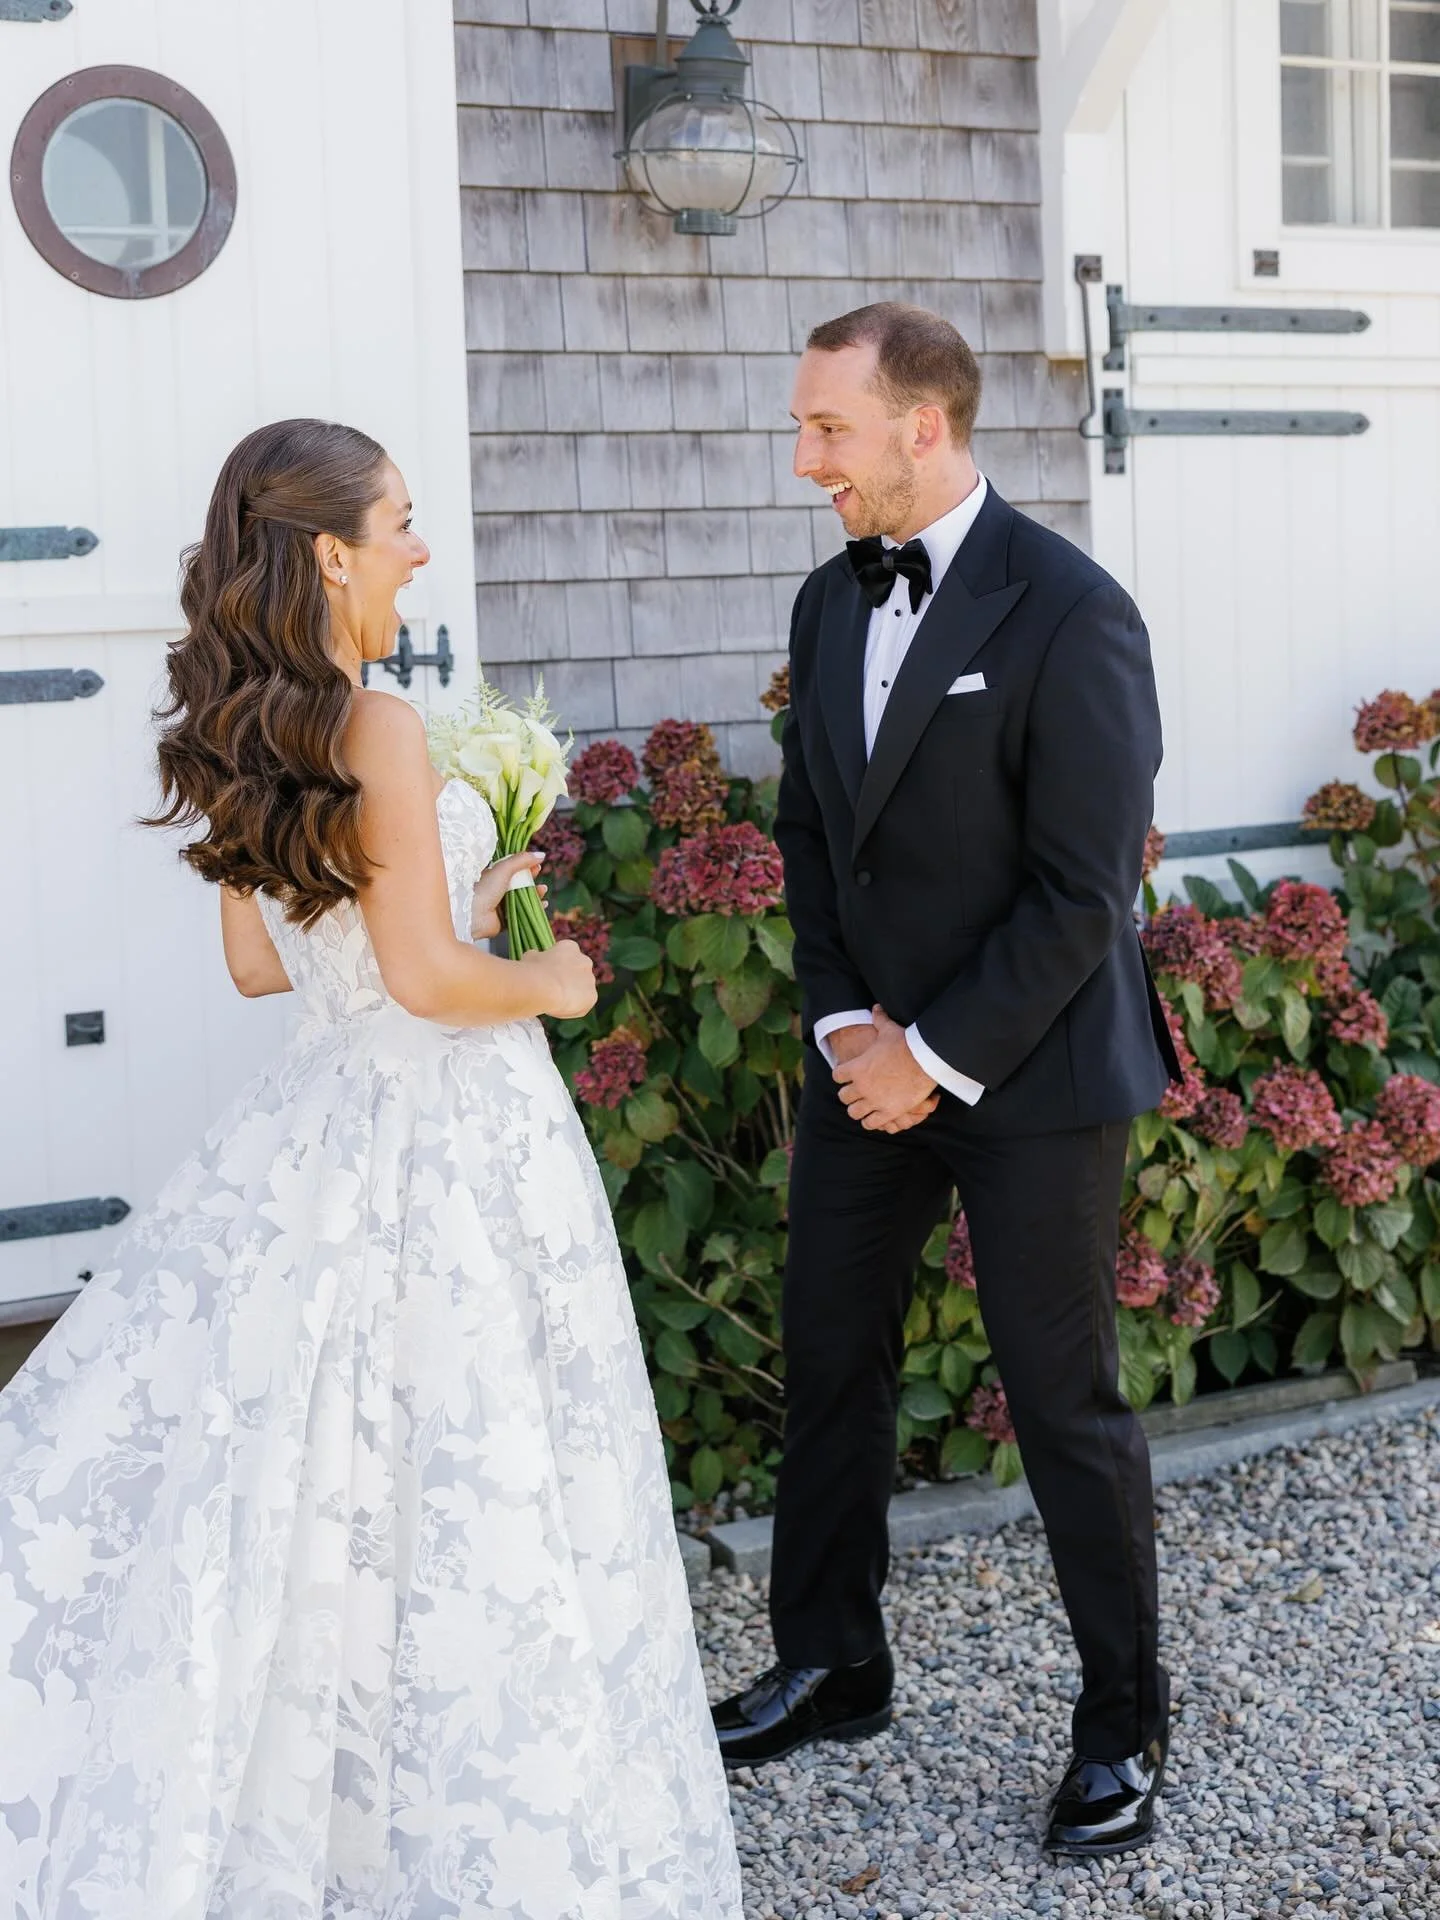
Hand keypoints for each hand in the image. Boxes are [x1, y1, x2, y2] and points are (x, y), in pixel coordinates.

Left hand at [471, 852, 545, 940]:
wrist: (473, 916)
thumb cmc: (484, 889)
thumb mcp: (504, 869)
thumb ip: (522, 860)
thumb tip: (541, 854)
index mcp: (494, 876)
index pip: (513, 869)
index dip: (526, 867)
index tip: (538, 866)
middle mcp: (497, 890)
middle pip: (519, 884)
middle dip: (532, 881)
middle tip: (541, 878)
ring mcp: (500, 905)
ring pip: (522, 900)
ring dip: (535, 895)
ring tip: (542, 891)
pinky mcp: (504, 920)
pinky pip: (522, 914)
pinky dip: (533, 910)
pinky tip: (542, 905)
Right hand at [521, 939, 596, 1018]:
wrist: (545, 986)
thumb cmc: (534, 969)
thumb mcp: (529, 957)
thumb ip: (536, 957)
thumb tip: (534, 957)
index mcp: (570, 947)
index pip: (565, 955)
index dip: (555, 966)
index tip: (546, 975)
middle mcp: (585, 961)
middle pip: (576, 973)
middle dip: (566, 980)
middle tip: (551, 990)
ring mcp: (590, 980)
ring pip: (580, 990)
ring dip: (570, 995)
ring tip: (553, 1002)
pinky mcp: (592, 997)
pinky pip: (582, 1005)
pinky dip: (572, 1009)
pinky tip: (559, 1010)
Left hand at [832, 1007, 938, 1130]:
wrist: (925, 1059)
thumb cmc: (906, 1043)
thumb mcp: (888, 1029)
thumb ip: (879, 1020)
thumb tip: (876, 1007)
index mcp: (856, 1068)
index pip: (837, 1076)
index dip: (842, 1075)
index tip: (846, 1075)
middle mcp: (861, 1086)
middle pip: (843, 1097)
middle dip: (848, 1095)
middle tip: (854, 1093)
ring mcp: (874, 1101)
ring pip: (854, 1112)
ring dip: (857, 1110)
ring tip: (861, 1107)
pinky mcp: (888, 1112)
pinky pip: (871, 1123)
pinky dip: (870, 1122)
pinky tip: (873, 1118)